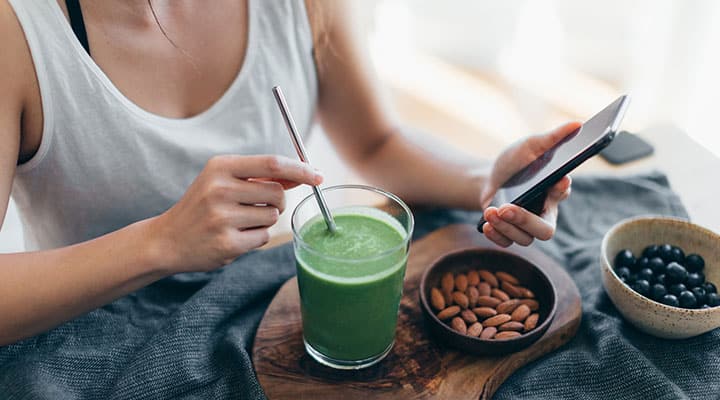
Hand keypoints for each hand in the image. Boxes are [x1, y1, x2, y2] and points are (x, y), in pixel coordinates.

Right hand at [150, 155, 321, 271]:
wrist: (168, 239)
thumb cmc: (203, 206)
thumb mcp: (224, 181)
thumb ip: (262, 176)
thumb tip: (304, 173)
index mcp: (220, 166)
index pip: (272, 163)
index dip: (300, 169)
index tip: (318, 175)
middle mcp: (220, 189)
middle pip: (277, 193)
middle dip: (278, 201)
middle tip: (257, 206)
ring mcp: (222, 218)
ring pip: (272, 217)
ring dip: (264, 221)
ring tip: (237, 222)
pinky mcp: (227, 243)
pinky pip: (263, 238)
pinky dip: (256, 238)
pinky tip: (233, 237)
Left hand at [479, 122, 580, 246]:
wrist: (489, 178)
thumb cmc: (515, 162)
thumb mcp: (530, 146)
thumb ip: (553, 138)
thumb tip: (577, 124)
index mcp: (554, 191)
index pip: (563, 194)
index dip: (561, 190)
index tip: (557, 181)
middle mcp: (544, 212)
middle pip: (545, 230)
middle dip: (525, 221)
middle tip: (507, 208)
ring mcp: (527, 227)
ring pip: (524, 239)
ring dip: (505, 226)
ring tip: (491, 211)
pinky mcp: (509, 233)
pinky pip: (507, 243)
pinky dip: (496, 236)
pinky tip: (487, 224)